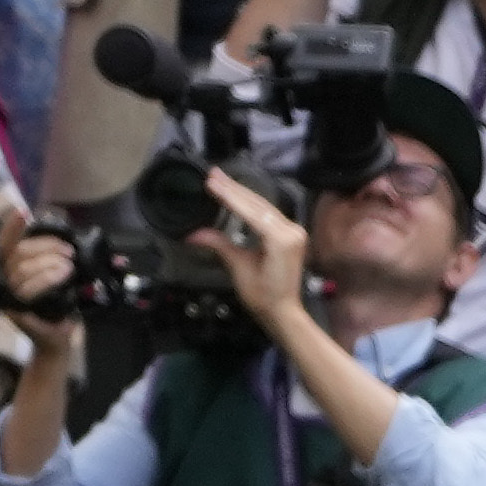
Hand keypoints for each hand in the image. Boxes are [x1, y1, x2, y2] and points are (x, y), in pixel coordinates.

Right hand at [200, 172, 313, 338]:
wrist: (284, 312)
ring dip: (241, 193)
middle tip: (213, 174)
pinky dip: (251, 204)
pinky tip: (237, 194)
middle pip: (258, 204)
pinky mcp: (291, 233)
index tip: (211, 182)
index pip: (251, 211)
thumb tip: (192, 233)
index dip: (229, 196)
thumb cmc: (262, 296)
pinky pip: (269, 213)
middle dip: (234, 189)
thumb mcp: (239, 269)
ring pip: (264, 206)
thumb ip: (219, 245)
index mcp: (281, 240)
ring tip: (220, 179)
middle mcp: (291, 230)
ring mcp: (294, 230)